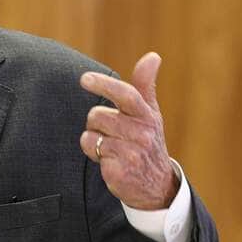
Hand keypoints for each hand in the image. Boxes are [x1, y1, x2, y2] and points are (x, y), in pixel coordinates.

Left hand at [79, 52, 178, 209]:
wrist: (156, 185)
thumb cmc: (147, 142)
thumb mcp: (150, 114)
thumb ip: (145, 85)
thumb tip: (152, 56)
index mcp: (146, 116)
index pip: (126, 94)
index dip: (104, 85)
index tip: (85, 79)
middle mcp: (142, 133)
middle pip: (97, 115)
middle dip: (96, 122)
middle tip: (110, 132)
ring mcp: (132, 153)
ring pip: (90, 134)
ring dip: (94, 140)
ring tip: (111, 147)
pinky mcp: (119, 170)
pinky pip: (91, 150)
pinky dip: (94, 154)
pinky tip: (110, 160)